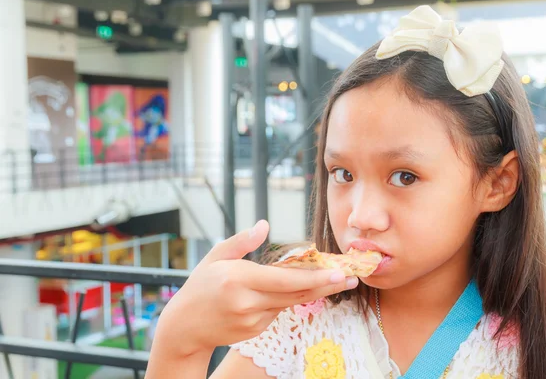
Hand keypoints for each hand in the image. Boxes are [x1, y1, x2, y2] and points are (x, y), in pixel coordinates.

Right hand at [152, 220, 357, 356]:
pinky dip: (289, 300)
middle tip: (351, 278)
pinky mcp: (256, 331)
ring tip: (337, 282)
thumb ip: (241, 241)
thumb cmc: (200, 287)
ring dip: (315, 293)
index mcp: (239, 280)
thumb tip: (264, 224)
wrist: (184, 327)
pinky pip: (278, 311)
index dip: (314, 278)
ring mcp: (253, 320)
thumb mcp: (215, 257)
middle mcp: (249, 302)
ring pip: (291, 304)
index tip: (337, 273)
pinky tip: (297, 290)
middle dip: (326, 286)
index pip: (285, 280)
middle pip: (296, 294)